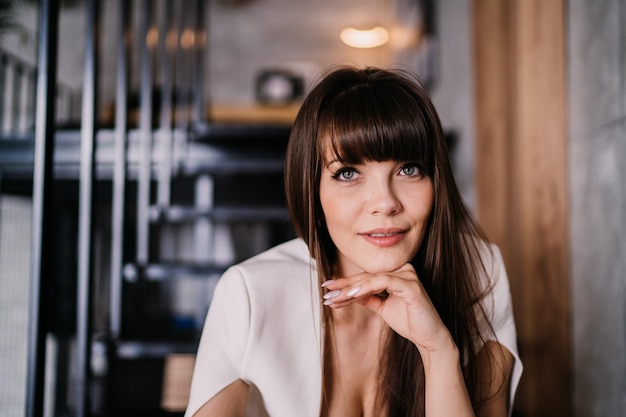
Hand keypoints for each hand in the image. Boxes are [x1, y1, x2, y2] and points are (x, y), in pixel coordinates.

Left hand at [322, 264, 454, 354]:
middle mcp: (403, 270)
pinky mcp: (411, 285)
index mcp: (397, 274)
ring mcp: (408, 276)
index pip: (366, 277)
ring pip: (372, 278)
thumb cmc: (409, 322)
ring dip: (351, 288)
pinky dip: (366, 287)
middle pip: (367, 276)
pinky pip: (384, 282)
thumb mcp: (383, 308)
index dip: (346, 283)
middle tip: (326, 292)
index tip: (328, 289)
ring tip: (335, 297)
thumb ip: (367, 297)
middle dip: (344, 286)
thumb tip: (346, 293)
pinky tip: (351, 295)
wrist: (429, 339)